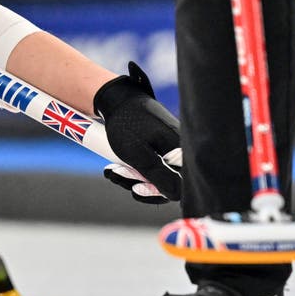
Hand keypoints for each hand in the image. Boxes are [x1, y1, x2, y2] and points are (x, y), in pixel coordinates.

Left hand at [93, 62, 182, 203]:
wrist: (117, 99)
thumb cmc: (128, 124)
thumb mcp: (139, 155)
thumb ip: (158, 177)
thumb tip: (176, 196)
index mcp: (181, 150)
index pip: (183, 184)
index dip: (160, 192)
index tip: (136, 188)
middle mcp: (181, 150)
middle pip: (168, 181)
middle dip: (140, 183)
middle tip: (116, 173)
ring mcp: (172, 149)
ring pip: (157, 175)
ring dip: (133, 177)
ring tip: (112, 169)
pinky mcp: (162, 148)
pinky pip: (152, 166)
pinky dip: (134, 169)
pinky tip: (117, 165)